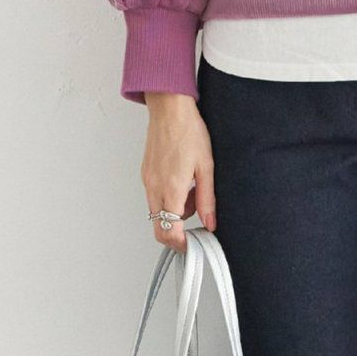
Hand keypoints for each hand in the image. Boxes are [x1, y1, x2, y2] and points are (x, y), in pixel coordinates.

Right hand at [142, 93, 215, 252]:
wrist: (170, 110)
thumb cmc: (189, 132)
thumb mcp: (207, 167)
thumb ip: (207, 199)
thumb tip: (210, 222)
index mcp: (171, 189)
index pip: (168, 231)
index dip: (180, 244)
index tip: (193, 245)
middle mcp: (155, 187)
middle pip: (159, 226)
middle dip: (178, 228)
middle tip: (198, 216)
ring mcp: (147, 180)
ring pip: (158, 211)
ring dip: (175, 210)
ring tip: (193, 188)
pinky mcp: (146, 173)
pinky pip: (155, 195)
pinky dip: (169, 196)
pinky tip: (183, 179)